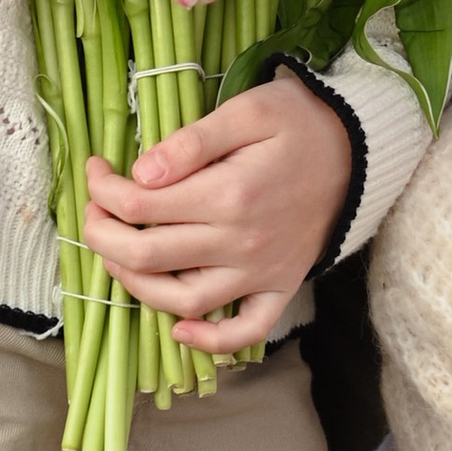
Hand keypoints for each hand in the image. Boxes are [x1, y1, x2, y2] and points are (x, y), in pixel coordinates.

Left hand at [82, 76, 351, 359]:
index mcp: (229, 193)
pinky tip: (178, 329)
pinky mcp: (278, 287)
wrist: (359, 150)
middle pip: (148, 256)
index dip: (105, 190)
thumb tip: (141, 172)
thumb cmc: (299, 122)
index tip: (96, 170)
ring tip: (115, 257)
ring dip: (134, 285)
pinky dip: (208, 342)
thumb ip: (194, 141)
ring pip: (181, 300)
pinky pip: (243, 330)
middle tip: (92, 213)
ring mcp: (259, 272)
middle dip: (102, 236)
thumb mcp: (250, 109)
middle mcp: (240, 242)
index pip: (141, 204)